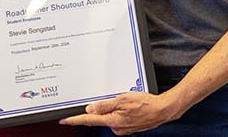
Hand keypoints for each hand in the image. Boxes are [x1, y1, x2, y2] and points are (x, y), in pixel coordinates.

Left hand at [59, 92, 182, 134]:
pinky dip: (118, 111)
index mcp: (112, 121)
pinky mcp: (128, 127)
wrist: (163, 110)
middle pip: (99, 118)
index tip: (64, 120)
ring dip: (112, 109)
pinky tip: (129, 106)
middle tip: (111, 99)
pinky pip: (117, 118)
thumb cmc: (146, 104)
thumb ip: (104, 105)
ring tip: (126, 101)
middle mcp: (116, 128)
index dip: (75, 120)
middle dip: (100, 109)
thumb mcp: (122, 100)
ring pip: (109, 117)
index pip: (88, 120)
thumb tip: (90, 109)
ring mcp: (122, 128)